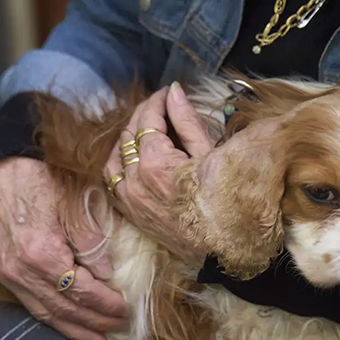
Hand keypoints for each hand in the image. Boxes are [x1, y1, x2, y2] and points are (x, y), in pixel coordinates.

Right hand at [0, 157, 128, 339]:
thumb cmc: (41, 173)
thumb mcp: (74, 200)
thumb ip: (90, 240)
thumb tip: (106, 272)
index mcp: (41, 252)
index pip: (80, 290)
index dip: (104, 303)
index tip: (126, 308)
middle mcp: (20, 270)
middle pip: (62, 308)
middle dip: (93, 321)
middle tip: (119, 327)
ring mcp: (6, 273)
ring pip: (43, 312)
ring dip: (72, 327)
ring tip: (97, 338)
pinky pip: (28, 302)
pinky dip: (50, 316)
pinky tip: (66, 322)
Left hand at [102, 83, 213, 262]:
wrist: (226, 248)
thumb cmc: (227, 200)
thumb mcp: (211, 153)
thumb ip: (186, 120)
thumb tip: (173, 92)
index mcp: (156, 164)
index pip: (147, 120)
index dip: (157, 101)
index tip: (168, 91)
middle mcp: (135, 181)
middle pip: (127, 135)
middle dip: (143, 115)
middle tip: (161, 105)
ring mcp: (130, 200)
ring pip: (114, 156)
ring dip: (128, 137)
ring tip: (147, 127)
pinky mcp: (131, 213)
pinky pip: (113, 181)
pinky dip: (119, 162)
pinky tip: (134, 155)